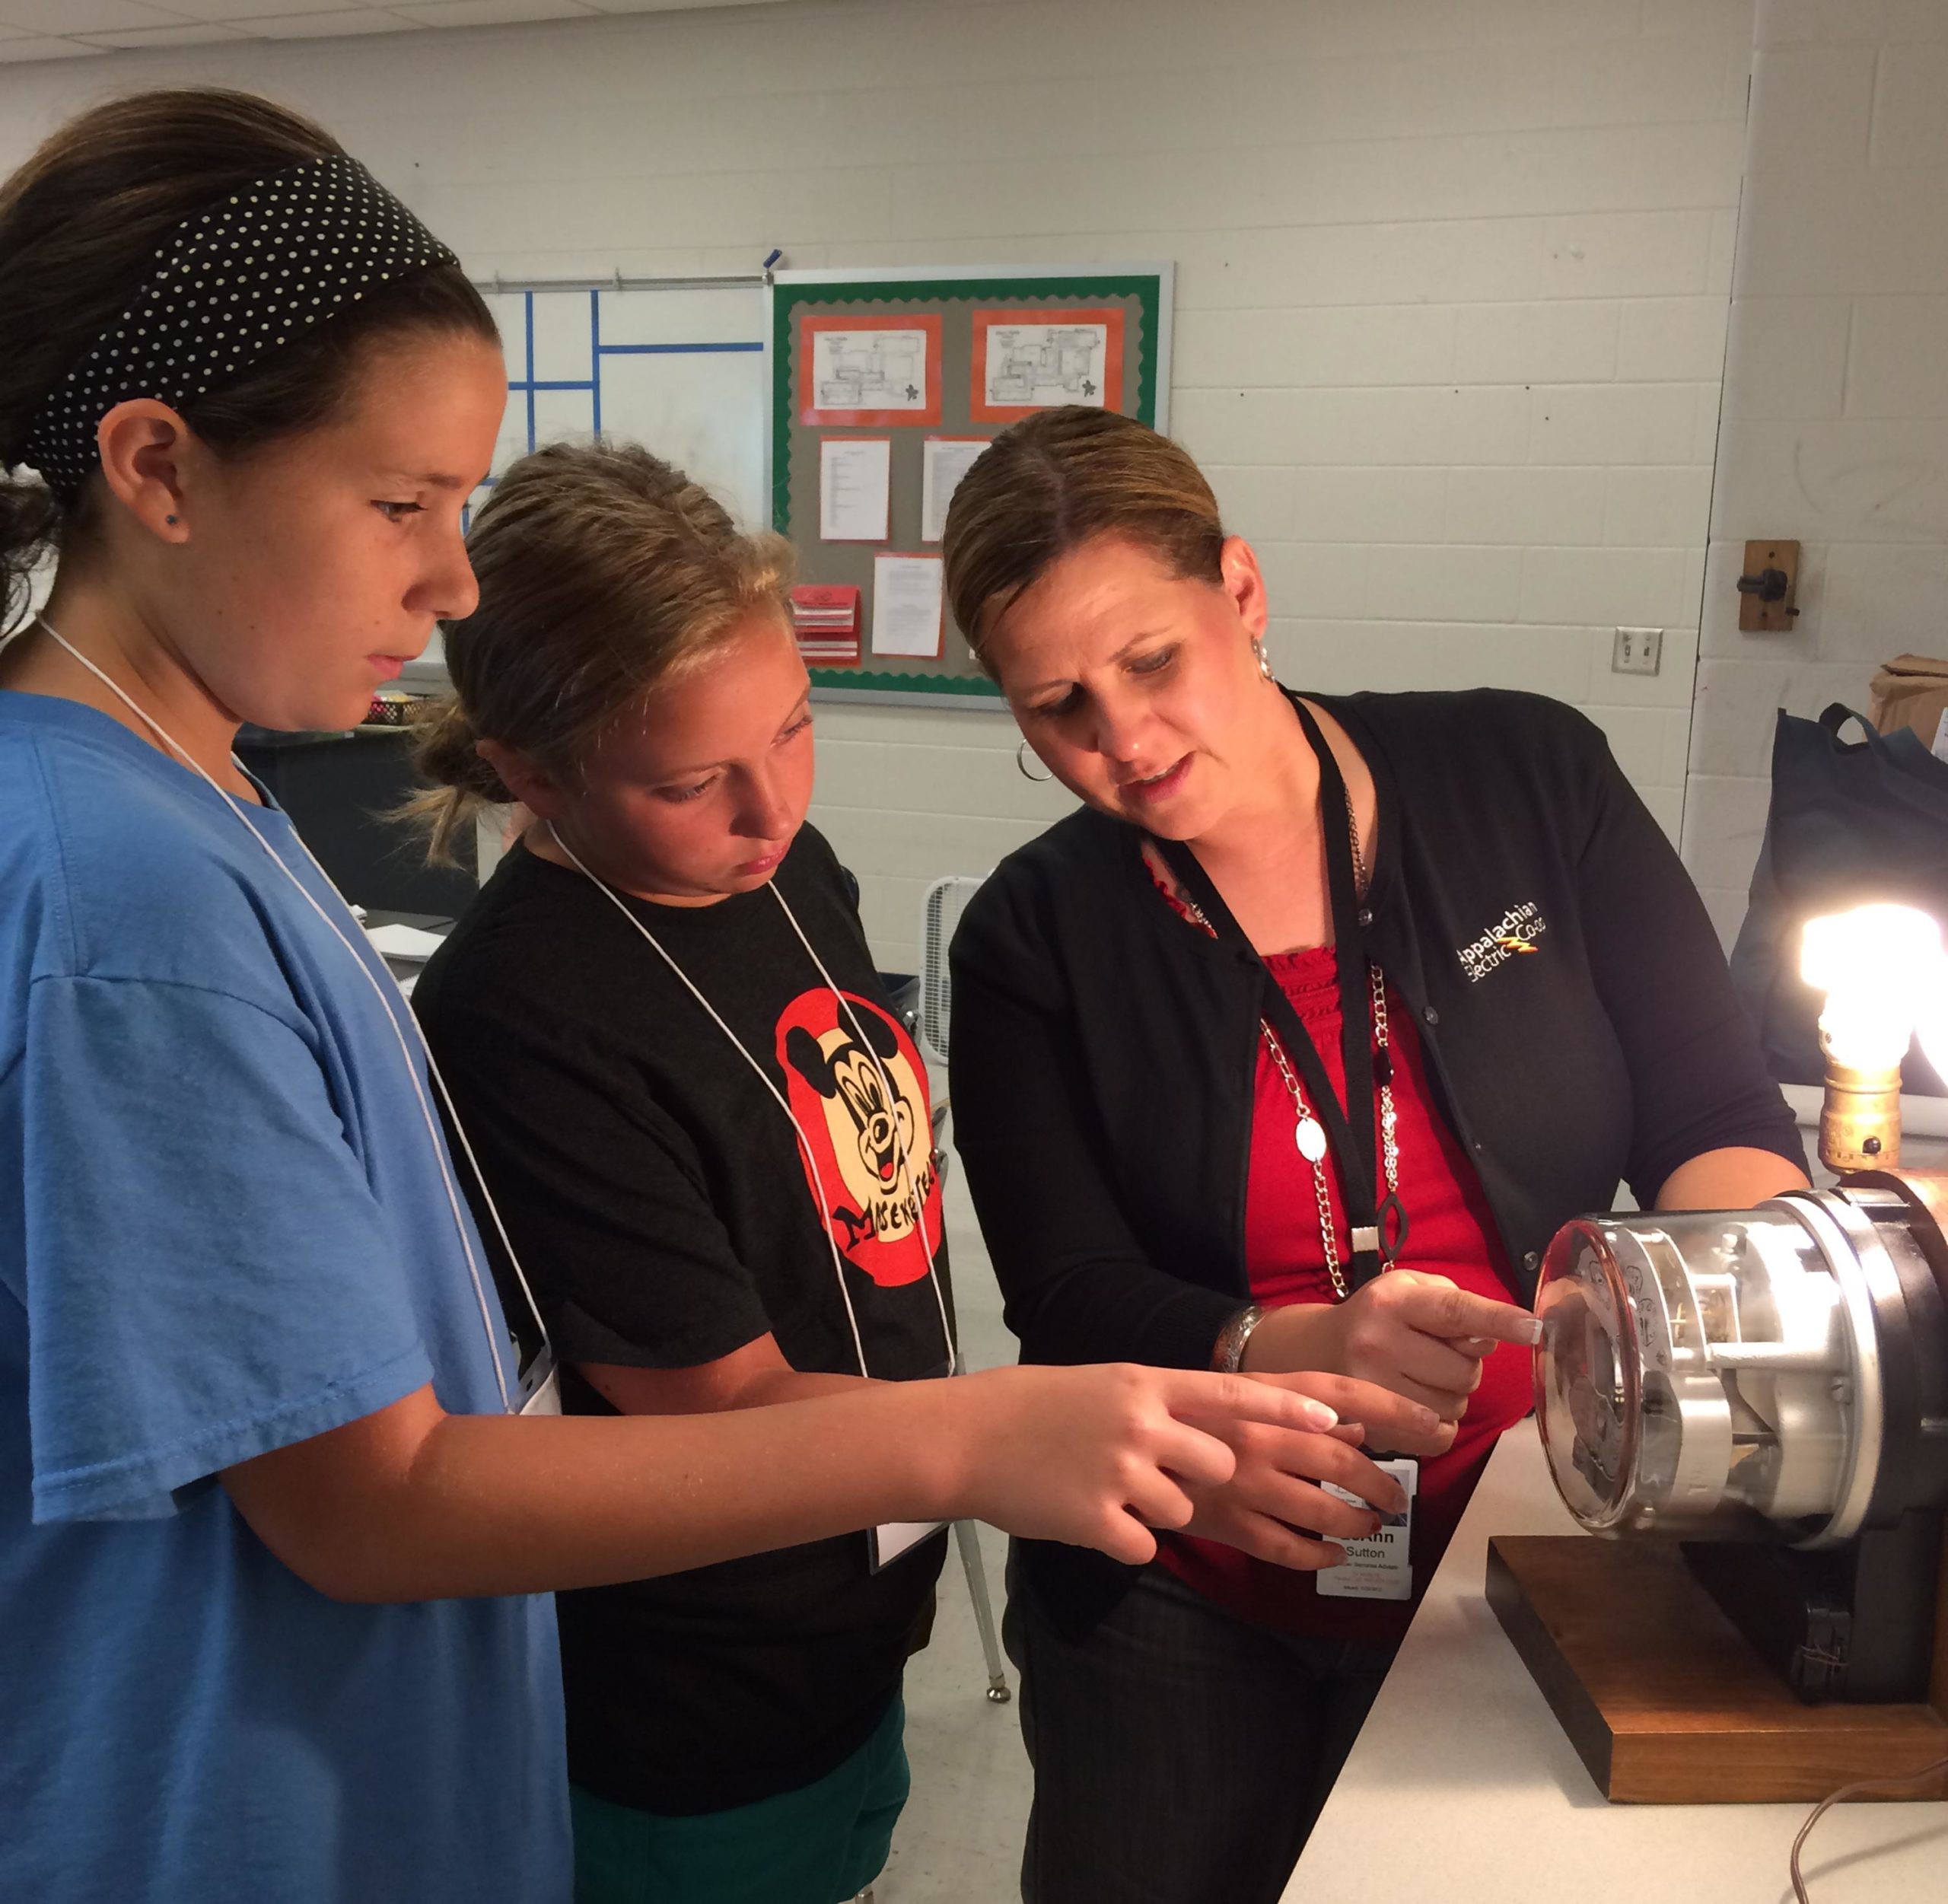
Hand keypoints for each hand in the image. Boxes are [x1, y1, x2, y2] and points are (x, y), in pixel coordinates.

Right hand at [945, 1362, 1342, 1566]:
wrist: (970, 1437)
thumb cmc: (1040, 1410)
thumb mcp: (1108, 1387)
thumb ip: (1164, 1404)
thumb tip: (1225, 1432)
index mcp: (1146, 1385)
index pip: (1234, 1395)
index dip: (1286, 1412)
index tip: (1335, 1422)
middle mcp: (1141, 1424)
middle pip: (1217, 1465)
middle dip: (1198, 1479)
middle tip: (1150, 1472)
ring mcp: (1121, 1472)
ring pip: (1180, 1509)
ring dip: (1152, 1510)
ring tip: (1102, 1487)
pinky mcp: (1100, 1520)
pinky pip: (1144, 1546)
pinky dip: (1121, 1539)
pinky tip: (1086, 1514)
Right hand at [1177, 1371, 1430, 1569]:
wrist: (1119, 1446)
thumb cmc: (1184, 1419)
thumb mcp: (1235, 1398)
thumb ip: (1296, 1410)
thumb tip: (1359, 1431)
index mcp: (1257, 1395)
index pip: (1339, 1394)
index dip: (1392, 1408)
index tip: (1433, 1425)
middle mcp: (1255, 1435)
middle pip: (1339, 1462)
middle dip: (1379, 1486)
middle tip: (1396, 1501)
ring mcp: (1241, 1483)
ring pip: (1321, 1511)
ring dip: (1356, 1523)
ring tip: (1368, 1525)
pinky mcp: (1227, 1526)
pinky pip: (1288, 1549)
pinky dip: (1319, 1555)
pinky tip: (1333, 1553)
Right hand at [1243, 1273, 1539, 1422]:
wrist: (1314, 1350)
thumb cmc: (1378, 1316)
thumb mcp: (1410, 1289)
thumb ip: (1456, 1304)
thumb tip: (1489, 1339)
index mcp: (1392, 1301)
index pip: (1453, 1311)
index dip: (1496, 1319)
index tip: (1533, 1326)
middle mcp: (1377, 1343)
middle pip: (1465, 1369)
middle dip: (1465, 1364)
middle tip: (1436, 1353)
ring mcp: (1371, 1390)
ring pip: (1455, 1405)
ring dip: (1452, 1394)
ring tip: (1422, 1376)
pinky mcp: (1372, 1427)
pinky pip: (1438, 1436)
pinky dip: (1441, 1424)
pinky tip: (1420, 1404)